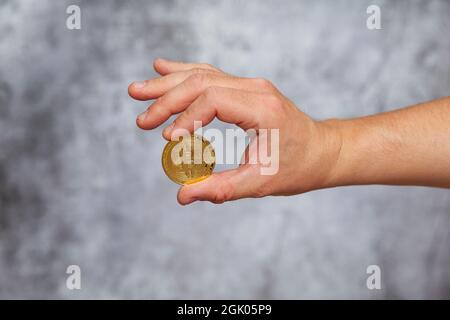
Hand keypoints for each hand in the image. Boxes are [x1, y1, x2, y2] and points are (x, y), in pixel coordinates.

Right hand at [128, 59, 341, 203]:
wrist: (322, 151)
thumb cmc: (297, 167)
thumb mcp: (260, 183)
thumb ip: (220, 189)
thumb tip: (182, 196)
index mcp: (263, 108)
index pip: (214, 100)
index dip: (187, 118)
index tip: (170, 140)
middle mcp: (256, 89)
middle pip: (202, 82)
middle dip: (167, 100)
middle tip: (141, 119)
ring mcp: (251, 85)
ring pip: (202, 75)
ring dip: (168, 83)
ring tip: (138, 90)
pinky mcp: (245, 88)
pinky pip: (210, 75)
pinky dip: (184, 73)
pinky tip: (163, 69)